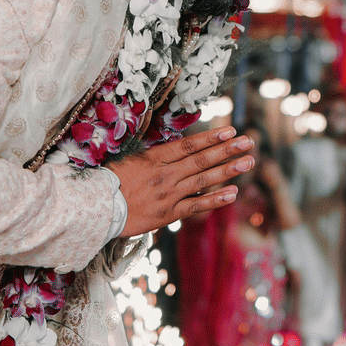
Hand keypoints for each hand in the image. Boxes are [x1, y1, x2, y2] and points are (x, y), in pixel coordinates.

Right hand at [108, 126, 250, 237]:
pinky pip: (196, 206)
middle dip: (227, 150)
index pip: (188, 145)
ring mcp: (168, 194)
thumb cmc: (110, 182)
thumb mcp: (131, 161)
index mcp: (154, 159)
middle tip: (249, 142)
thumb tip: (179, 149)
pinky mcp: (168, 214)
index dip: (211, 138)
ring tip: (248, 162)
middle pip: (201, 160)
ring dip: (227, 170)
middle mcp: (165, 174)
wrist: (96, 209)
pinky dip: (215, 200)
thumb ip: (156, 157)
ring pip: (203, 180)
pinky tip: (233, 193)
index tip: (230, 131)